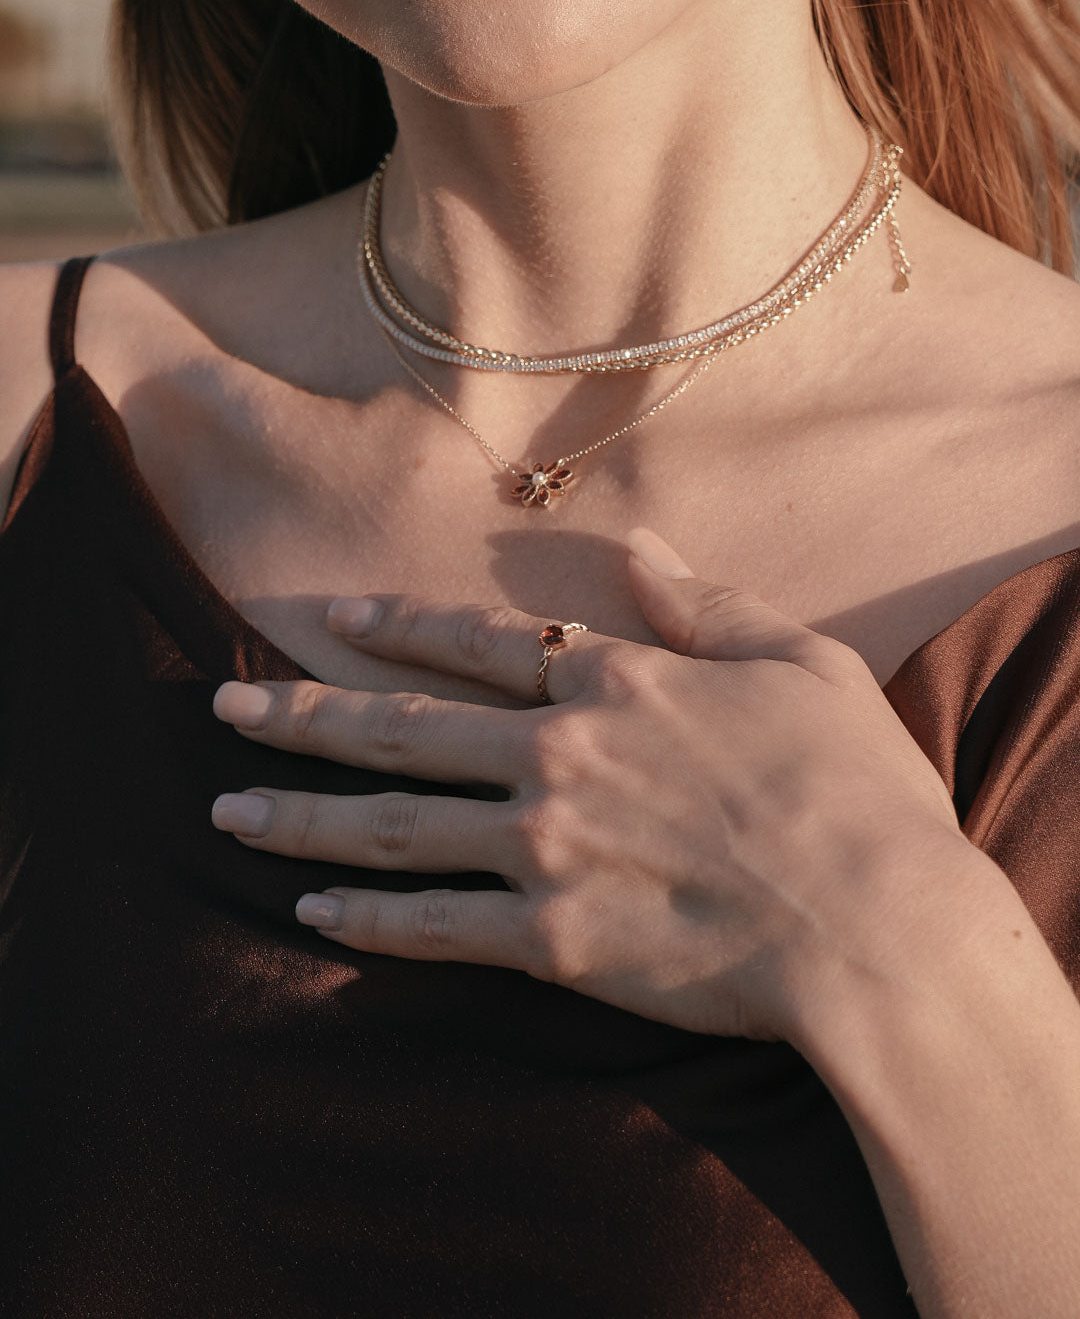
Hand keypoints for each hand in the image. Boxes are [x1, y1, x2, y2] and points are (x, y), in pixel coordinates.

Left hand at [211, 528, 974, 1044]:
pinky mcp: (551, 940)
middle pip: (400, 728)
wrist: (879, 926)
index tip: (330, 617)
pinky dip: (367, 922)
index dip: (397, 627)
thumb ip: (705, 603)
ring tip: (224, 813)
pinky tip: (309, 914)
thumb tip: (640, 547)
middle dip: (301, 715)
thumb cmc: (854, 790)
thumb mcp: (797, 661)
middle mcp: (556, 755)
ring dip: (300, 818)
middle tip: (221, 706)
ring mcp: (544, 847)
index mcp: (614, 684)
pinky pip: (435, 927)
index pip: (478, 644)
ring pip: (391, 825)